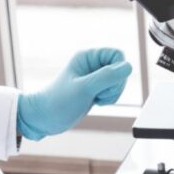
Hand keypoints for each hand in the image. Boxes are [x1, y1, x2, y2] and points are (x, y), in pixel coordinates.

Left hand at [17, 48, 132, 139]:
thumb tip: (128, 67)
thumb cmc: (58, 102)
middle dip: (115, 86)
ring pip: (119, 81)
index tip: (105, 85)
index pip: (118, 55)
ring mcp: (94, 78)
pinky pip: (113, 91)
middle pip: (121, 69)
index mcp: (88, 57)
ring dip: (112, 94)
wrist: (44, 118)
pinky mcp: (95, 89)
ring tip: (96, 99)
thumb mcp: (84, 88)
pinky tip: (96, 103)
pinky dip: (109, 99)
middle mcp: (92, 64)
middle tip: (98, 94)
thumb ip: (107, 77)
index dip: (118, 71)